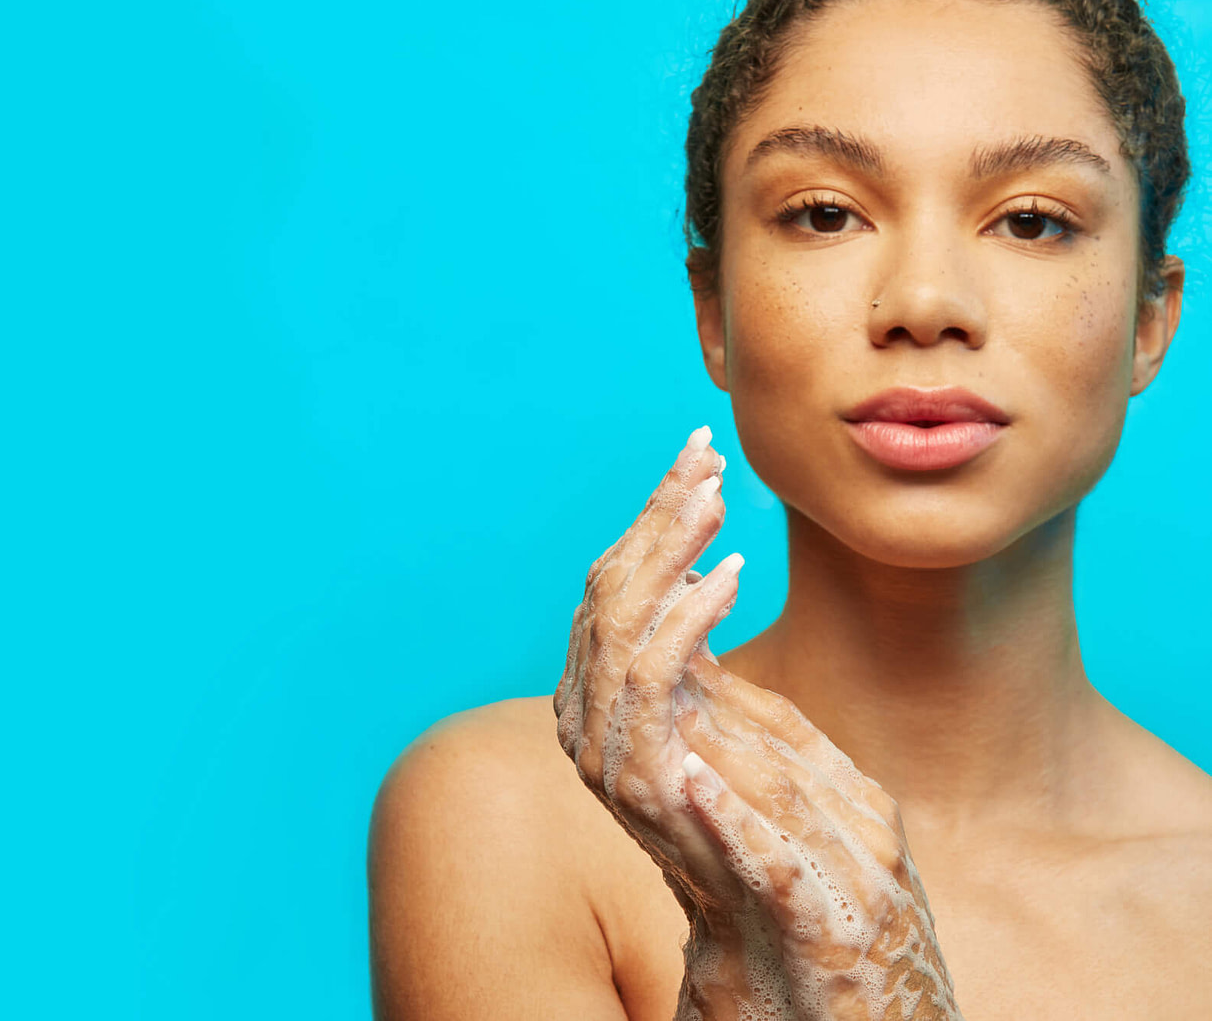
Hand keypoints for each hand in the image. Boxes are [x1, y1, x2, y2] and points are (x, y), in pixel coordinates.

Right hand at [553, 427, 961, 1019]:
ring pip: (615, 620)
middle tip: (707, 460)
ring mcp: (605, 747)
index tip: (699, 454)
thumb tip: (694, 557)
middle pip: (605, 588)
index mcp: (609, 689)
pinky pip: (648, 677)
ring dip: (665, 552)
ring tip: (718, 504)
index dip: (651, 515)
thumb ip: (702, 644)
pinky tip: (729, 574)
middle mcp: (589, 711)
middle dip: (655, 517)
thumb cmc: (768, 806)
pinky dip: (683, 617)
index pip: (614, 580)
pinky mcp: (636, 775)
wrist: (776, 911)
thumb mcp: (735, 703)